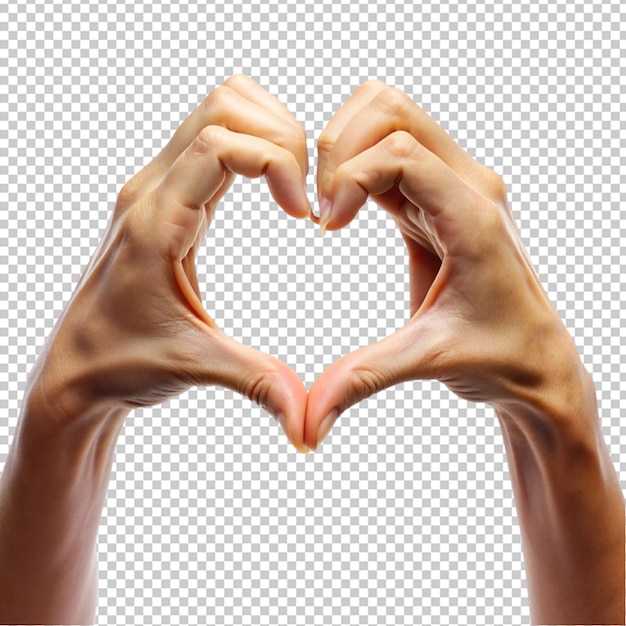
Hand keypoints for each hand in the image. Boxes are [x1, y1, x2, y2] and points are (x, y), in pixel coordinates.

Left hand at [30, 75, 310, 451]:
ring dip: (269, 130)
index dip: (277, 163)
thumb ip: (256, 383)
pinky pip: (214, 136)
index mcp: (155, 223)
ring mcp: (156, 188)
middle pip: (223, 105)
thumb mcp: (192, 368)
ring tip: (295, 185)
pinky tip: (275, 188)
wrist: (76, 366)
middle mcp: (151, 191)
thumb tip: (306, 418)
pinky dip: (255, 143)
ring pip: (218, 109)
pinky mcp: (167, 195)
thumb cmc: (120, 362)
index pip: (220, 145)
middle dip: (282, 134)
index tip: (305, 214)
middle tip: (306, 192)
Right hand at [305, 81, 582, 449]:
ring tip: (327, 206)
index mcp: (473, 215)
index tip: (323, 226)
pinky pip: (387, 153)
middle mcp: (467, 185)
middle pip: (391, 109)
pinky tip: (338, 213)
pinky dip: (352, 168)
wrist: (536, 360)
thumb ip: (362, 380)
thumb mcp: (428, 362)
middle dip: (337, 145)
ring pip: (388, 118)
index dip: (348, 177)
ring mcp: (452, 186)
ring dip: (343, 148)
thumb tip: (305, 425)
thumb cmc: (499, 357)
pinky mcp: (434, 199)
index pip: (400, 152)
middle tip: (319, 205)